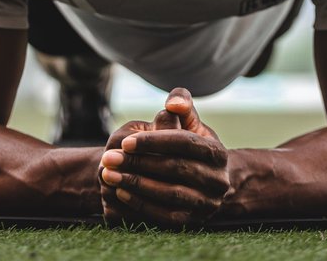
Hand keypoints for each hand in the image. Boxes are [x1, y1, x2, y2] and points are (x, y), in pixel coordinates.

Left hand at [99, 88, 229, 228]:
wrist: (203, 182)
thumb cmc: (190, 145)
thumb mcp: (189, 124)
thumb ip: (182, 107)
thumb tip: (173, 103)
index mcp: (218, 152)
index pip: (184, 143)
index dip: (154, 141)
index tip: (125, 142)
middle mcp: (218, 180)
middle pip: (176, 169)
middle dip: (139, 163)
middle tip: (108, 159)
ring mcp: (208, 204)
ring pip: (171, 194)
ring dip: (137, 184)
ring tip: (110, 175)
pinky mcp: (194, 222)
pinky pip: (166, 216)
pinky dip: (142, 204)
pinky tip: (121, 192)